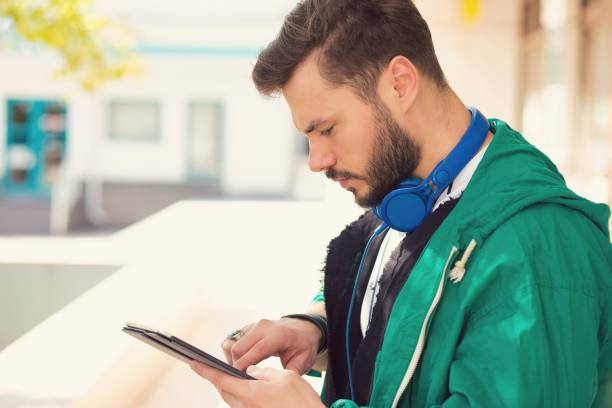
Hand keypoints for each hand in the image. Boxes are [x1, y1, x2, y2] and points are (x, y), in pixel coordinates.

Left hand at [191, 361, 324, 407]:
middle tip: (216, 365)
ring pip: (232, 399)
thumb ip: (264, 372)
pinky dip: (241, 395)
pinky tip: (250, 389)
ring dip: (230, 387)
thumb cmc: (301, 402)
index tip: (194, 363)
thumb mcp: (285, 376)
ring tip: (234, 375)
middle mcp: (246, 407)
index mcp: (250, 394)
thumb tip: (252, 372)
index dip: (206, 370)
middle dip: (219, 378)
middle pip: (224, 391)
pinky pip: (242, 405)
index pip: (221, 379)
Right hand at [222, 318, 321, 373]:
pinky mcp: (249, 326)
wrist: (304, 328)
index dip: (244, 364)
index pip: (257, 350)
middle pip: (239, 347)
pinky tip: (242, 360)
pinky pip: (234, 338)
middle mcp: (264, 327)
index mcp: (279, 335)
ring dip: (232, 357)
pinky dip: (233, 350)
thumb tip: (277, 386)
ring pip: (232, 342)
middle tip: (240, 377)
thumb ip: (290, 373)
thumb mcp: (302, 361)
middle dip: (235, 364)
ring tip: (241, 369)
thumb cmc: (303, 346)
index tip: (236, 377)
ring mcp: (255, 325)